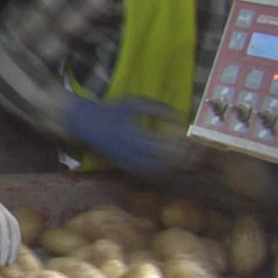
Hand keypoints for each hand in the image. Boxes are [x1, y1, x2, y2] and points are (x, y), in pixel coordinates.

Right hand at [64, 96, 187, 178]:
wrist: (86, 124)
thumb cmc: (113, 110)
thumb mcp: (134, 103)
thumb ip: (158, 108)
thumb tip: (182, 117)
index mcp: (131, 133)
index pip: (160, 143)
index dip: (177, 144)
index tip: (188, 138)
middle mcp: (128, 150)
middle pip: (159, 162)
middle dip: (179, 159)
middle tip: (191, 151)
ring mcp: (126, 161)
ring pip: (154, 172)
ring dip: (171, 168)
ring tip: (182, 159)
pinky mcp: (125, 167)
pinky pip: (146, 175)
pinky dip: (160, 172)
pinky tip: (169, 164)